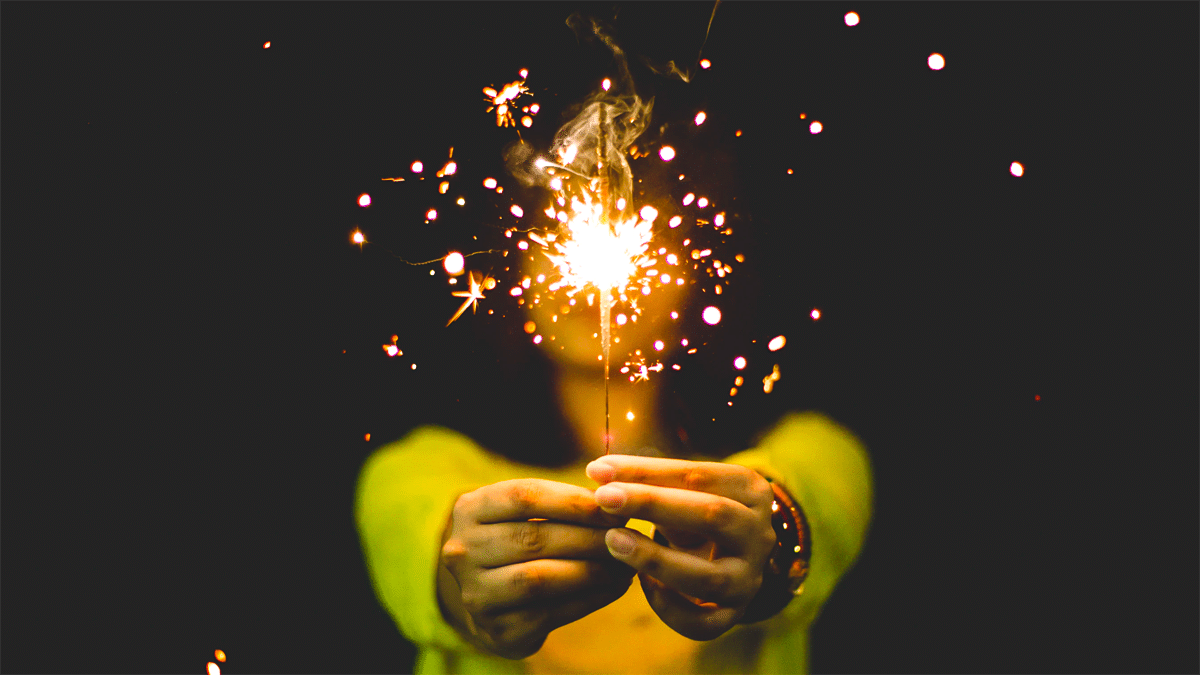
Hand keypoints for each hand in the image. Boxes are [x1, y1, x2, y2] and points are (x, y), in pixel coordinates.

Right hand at [439, 478, 635, 658]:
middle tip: (627, 537)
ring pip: (540, 579)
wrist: (493, 598)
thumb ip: (562, 502)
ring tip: (625, 563)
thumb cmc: (520, 541)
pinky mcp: (497, 629)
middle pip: (534, 539)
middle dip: (589, 537)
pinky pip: (551, 613)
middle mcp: (462, 551)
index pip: (524, 496)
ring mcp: (476, 593)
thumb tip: (615, 500)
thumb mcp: (526, 513)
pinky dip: (590, 598)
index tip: (613, 505)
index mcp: (470, 510)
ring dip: (592, 570)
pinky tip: (614, 587)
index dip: (573, 500)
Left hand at [585, 456, 777, 640]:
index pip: (699, 475)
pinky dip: (668, 607)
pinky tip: (640, 583)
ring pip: (709, 576)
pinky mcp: (735, 614)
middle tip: (603, 499)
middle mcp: (760, 534)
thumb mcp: (682, 488)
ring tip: (613, 540)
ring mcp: (750, 578)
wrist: (727, 556)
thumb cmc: (693, 511)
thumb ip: (648, 479)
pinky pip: (703, 623)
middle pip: (712, 515)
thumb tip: (599, 472)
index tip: (599, 470)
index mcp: (751, 491)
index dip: (646, 471)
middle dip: (653, 504)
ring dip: (656, 558)